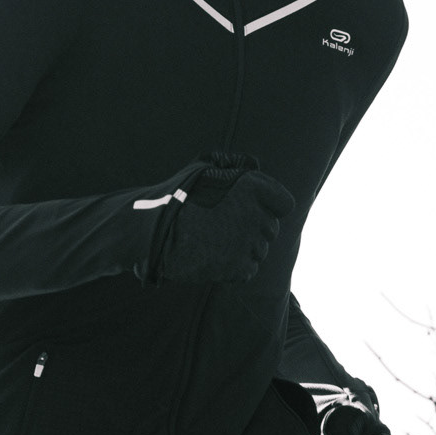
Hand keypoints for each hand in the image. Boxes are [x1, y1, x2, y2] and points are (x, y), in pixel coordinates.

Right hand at [137, 155, 294, 286]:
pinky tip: (214, 257)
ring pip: (260, 251)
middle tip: (223, 226)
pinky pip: (249, 270)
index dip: (269, 206)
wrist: (151, 233)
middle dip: (252, 228)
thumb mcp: (202, 169)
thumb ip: (233, 165)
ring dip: (243, 249)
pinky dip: (235, 268)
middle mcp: (256, 215)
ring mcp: (248, 244)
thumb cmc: (176, 198)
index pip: (285, 203)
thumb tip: (255, 164)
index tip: (250, 209)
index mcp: (252, 187)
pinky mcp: (239, 269)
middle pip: (271, 229)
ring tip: (215, 242)